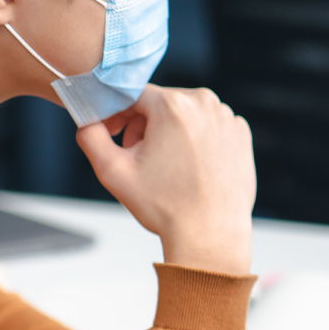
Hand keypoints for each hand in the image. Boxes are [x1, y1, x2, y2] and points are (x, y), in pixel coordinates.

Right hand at [77, 85, 255, 274]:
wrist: (210, 235)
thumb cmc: (165, 206)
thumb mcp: (113, 171)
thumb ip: (90, 136)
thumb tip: (87, 118)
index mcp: (174, 105)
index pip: (132, 94)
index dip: (117, 114)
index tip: (113, 135)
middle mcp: (206, 103)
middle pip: (160, 103)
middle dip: (144, 125)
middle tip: (139, 157)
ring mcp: (227, 118)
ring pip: (185, 114)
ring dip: (170, 132)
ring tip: (166, 166)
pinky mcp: (241, 133)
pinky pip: (209, 126)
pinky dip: (196, 140)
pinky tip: (191, 167)